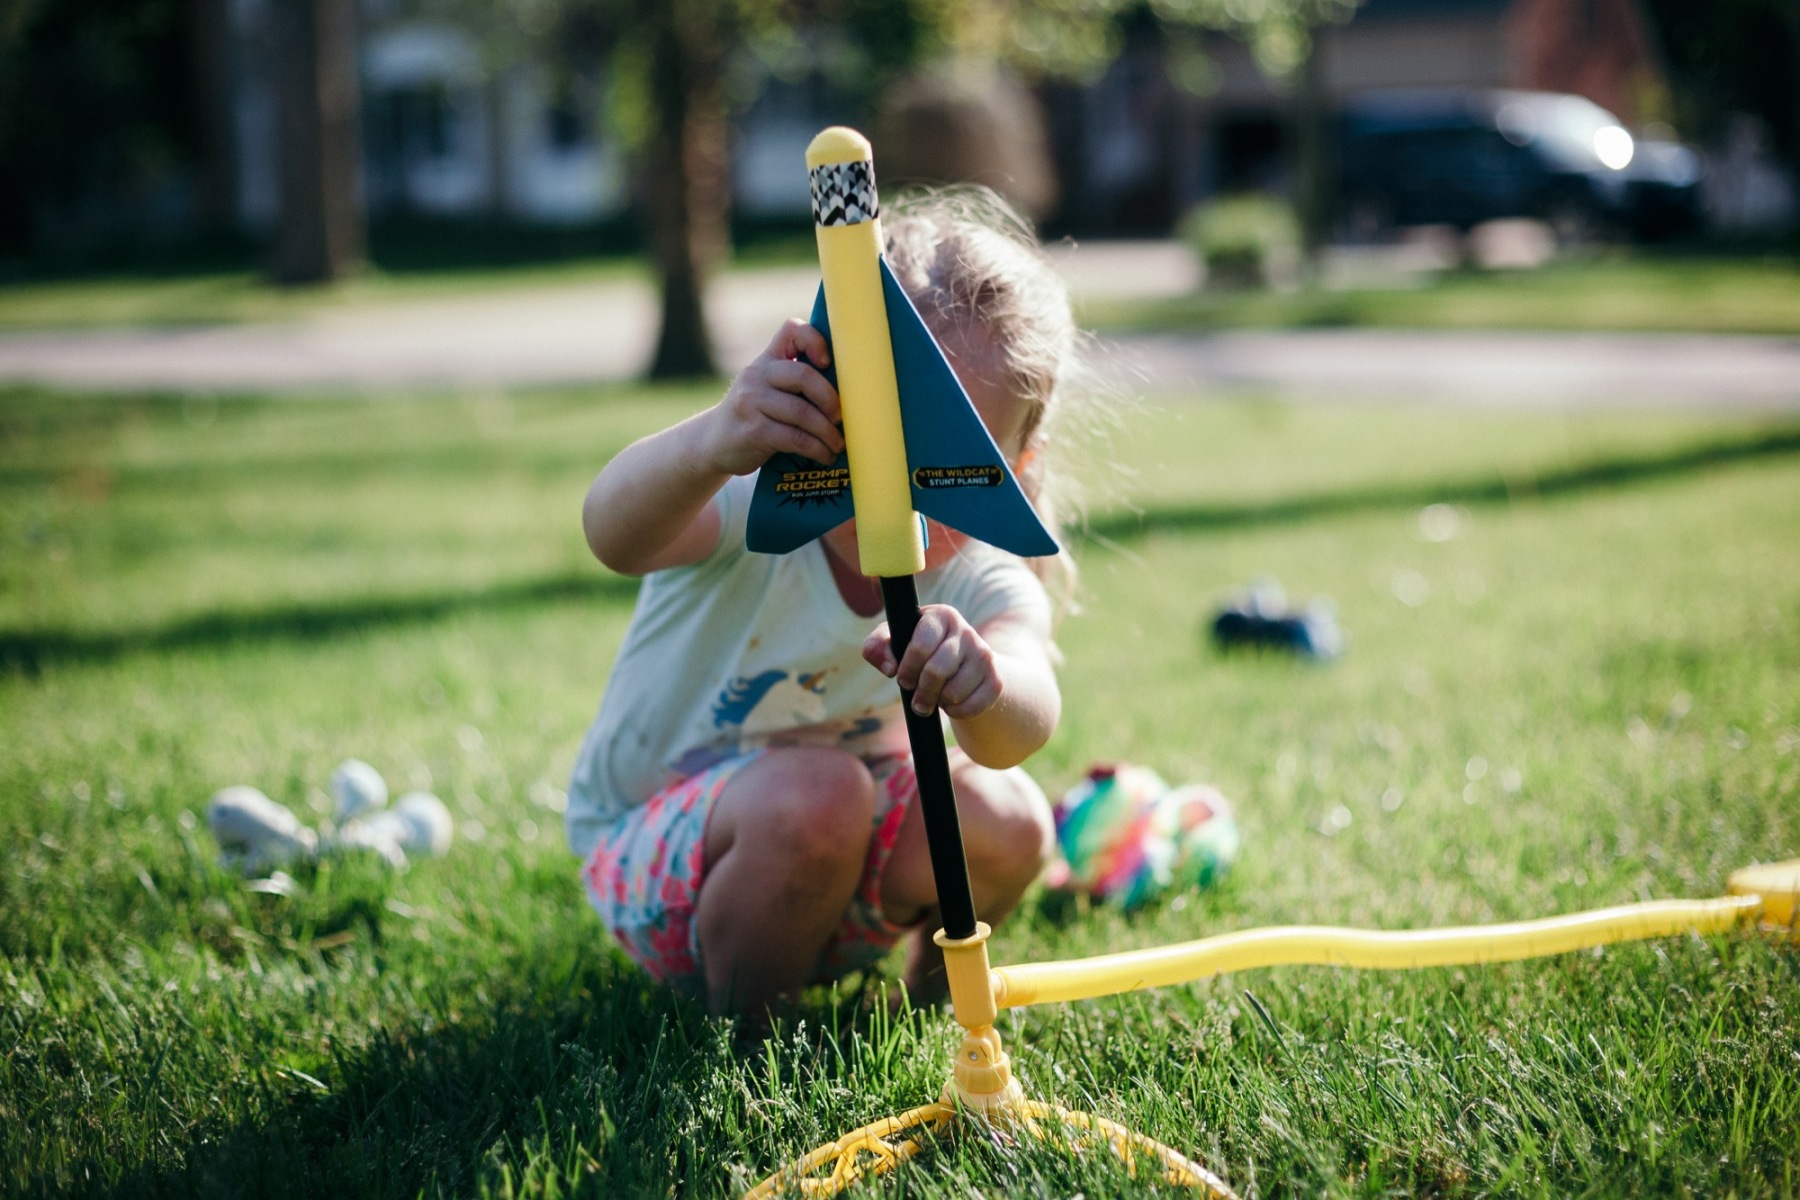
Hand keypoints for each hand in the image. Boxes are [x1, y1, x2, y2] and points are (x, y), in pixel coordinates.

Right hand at [701, 319, 842, 475]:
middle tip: (842, 418)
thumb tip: (849, 393)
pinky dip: (816, 449)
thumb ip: (795, 381)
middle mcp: (757, 375)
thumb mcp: (767, 388)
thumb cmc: (756, 415)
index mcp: (766, 360)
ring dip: (827, 432)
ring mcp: (751, 402)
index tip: (828, 363)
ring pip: (802, 412)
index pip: (791, 330)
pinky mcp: (753, 431)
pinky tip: (824, 455)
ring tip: (837, 444)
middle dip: (830, 399)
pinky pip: (795, 438)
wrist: (713, 443)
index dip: (815, 340)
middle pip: (803, 376)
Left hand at [863, 605, 1002, 719]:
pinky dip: (956, 711)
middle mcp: (967, 632)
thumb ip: (877, 646)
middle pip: (936, 671)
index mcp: (941, 616)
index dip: (907, 668)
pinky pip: (971, 707)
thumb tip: (889, 667)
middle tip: (916, 697)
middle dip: (920, 691)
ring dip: (939, 701)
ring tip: (937, 694)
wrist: (964, 667)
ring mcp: (984, 656)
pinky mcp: (995, 681)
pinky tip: (953, 701)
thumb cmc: (922, 652)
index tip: (901, 678)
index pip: (921, 645)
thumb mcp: (895, 642)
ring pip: (953, 692)